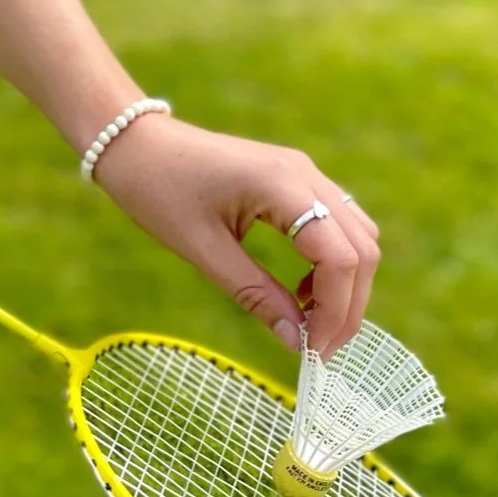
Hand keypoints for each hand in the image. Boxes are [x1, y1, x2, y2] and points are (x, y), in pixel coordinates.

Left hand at [89, 112, 380, 357]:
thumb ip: (254, 294)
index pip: (342, 256)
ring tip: (307, 322)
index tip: (313, 354)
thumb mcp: (202, 250)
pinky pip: (337, 223)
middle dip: (349, 304)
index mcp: (282, 184)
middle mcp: (304, 172)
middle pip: (362, 247)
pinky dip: (333, 262)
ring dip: (345, 283)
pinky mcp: (295, 177)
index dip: (337, 310)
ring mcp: (303, 171)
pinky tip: (300, 289)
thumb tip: (295, 342)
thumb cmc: (158, 190)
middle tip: (317, 349)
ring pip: (357, 235)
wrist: (135, 142)